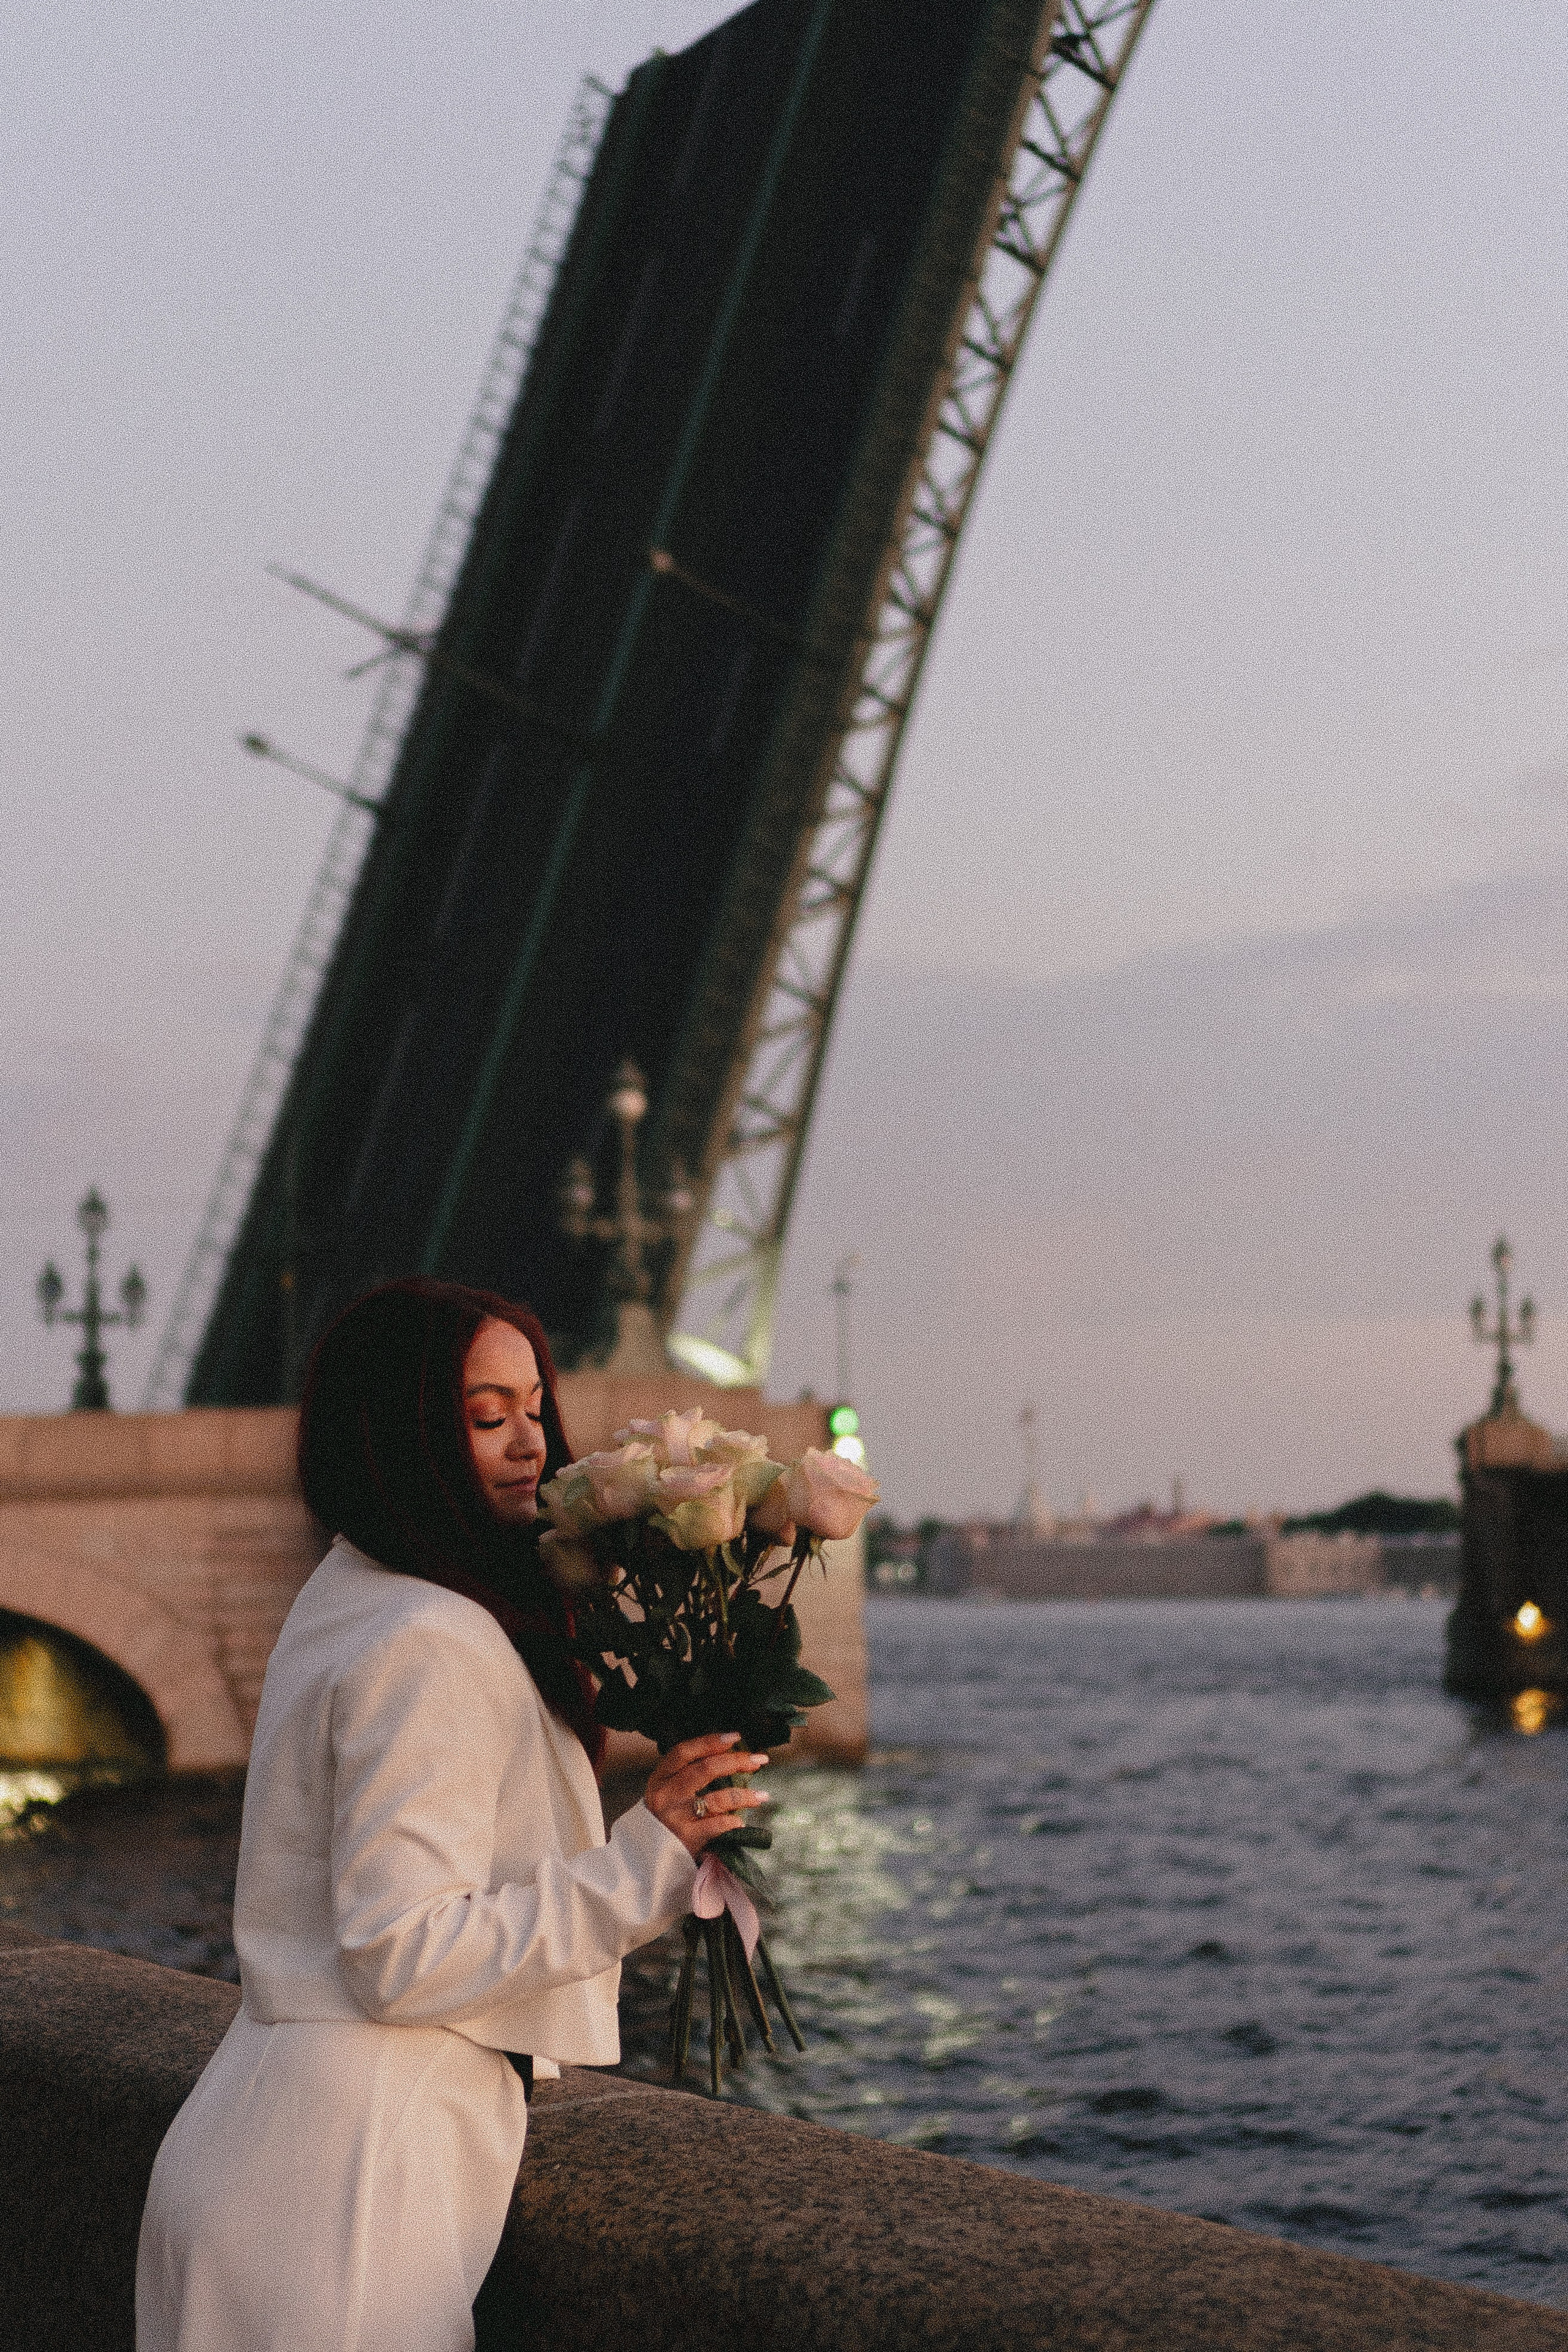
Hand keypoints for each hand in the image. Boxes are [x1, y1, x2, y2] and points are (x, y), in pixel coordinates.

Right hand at [644, 1732, 769, 1858]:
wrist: (648, 1850)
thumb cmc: (665, 1813)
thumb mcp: (667, 1788)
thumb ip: (688, 1771)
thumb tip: (728, 1752)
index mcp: (661, 1777)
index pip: (684, 1751)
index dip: (710, 1742)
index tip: (735, 1737)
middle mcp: (666, 1794)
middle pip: (705, 1769)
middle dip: (736, 1761)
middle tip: (759, 1760)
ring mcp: (675, 1816)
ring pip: (716, 1799)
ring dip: (743, 1795)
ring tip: (761, 1796)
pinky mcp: (686, 1837)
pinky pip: (715, 1826)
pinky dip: (731, 1822)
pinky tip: (740, 1821)